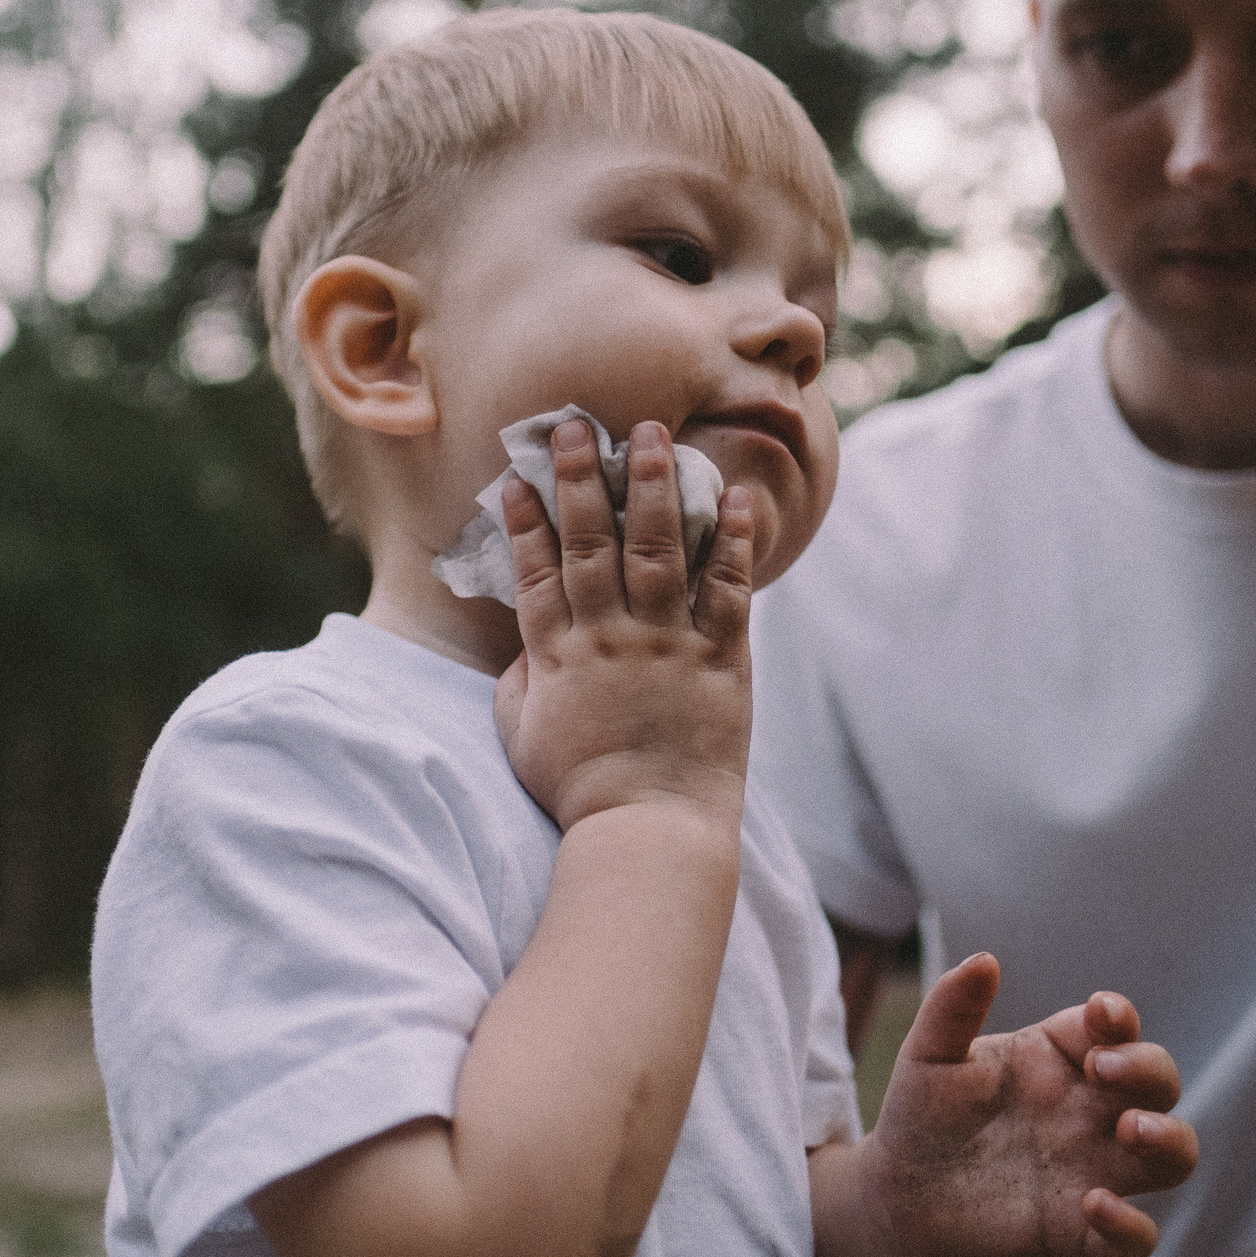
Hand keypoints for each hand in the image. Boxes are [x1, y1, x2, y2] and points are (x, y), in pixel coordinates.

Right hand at [494, 418, 754, 831]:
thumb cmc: (581, 789)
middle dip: (582, 479)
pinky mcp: (721, 660)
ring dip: (654, 488)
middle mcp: (610, 637)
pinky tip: (736, 500)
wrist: (651, 829)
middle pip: (591, 543)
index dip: (527, 519)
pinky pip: (728, 590)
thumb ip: (520, 679)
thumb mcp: (522, 735)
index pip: (536, 570)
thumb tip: (525, 639)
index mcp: (558, 655)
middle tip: (579, 426)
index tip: (520, 475)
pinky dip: (732, 543)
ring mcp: (667, 644)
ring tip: (654, 436)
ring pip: (657, 550)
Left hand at [865, 953, 1197, 1256]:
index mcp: (1061, 1058)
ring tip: (1131, 1130)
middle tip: (1102, 1072)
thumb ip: (953, 1008)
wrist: (899, 1194)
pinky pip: (1136, 1238)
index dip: (1119, 1017)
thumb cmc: (922, 1114)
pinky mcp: (1080, 1231)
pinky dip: (1131, 1226)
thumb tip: (983, 959)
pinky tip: (1093, 1204)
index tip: (1103, 1015)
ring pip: (1173, 1156)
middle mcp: (1090, 1111)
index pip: (1113, 1027)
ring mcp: (1093, 1169)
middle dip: (1148, 1070)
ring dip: (1169, 1140)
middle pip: (1159, 1084)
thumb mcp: (929, 1056)